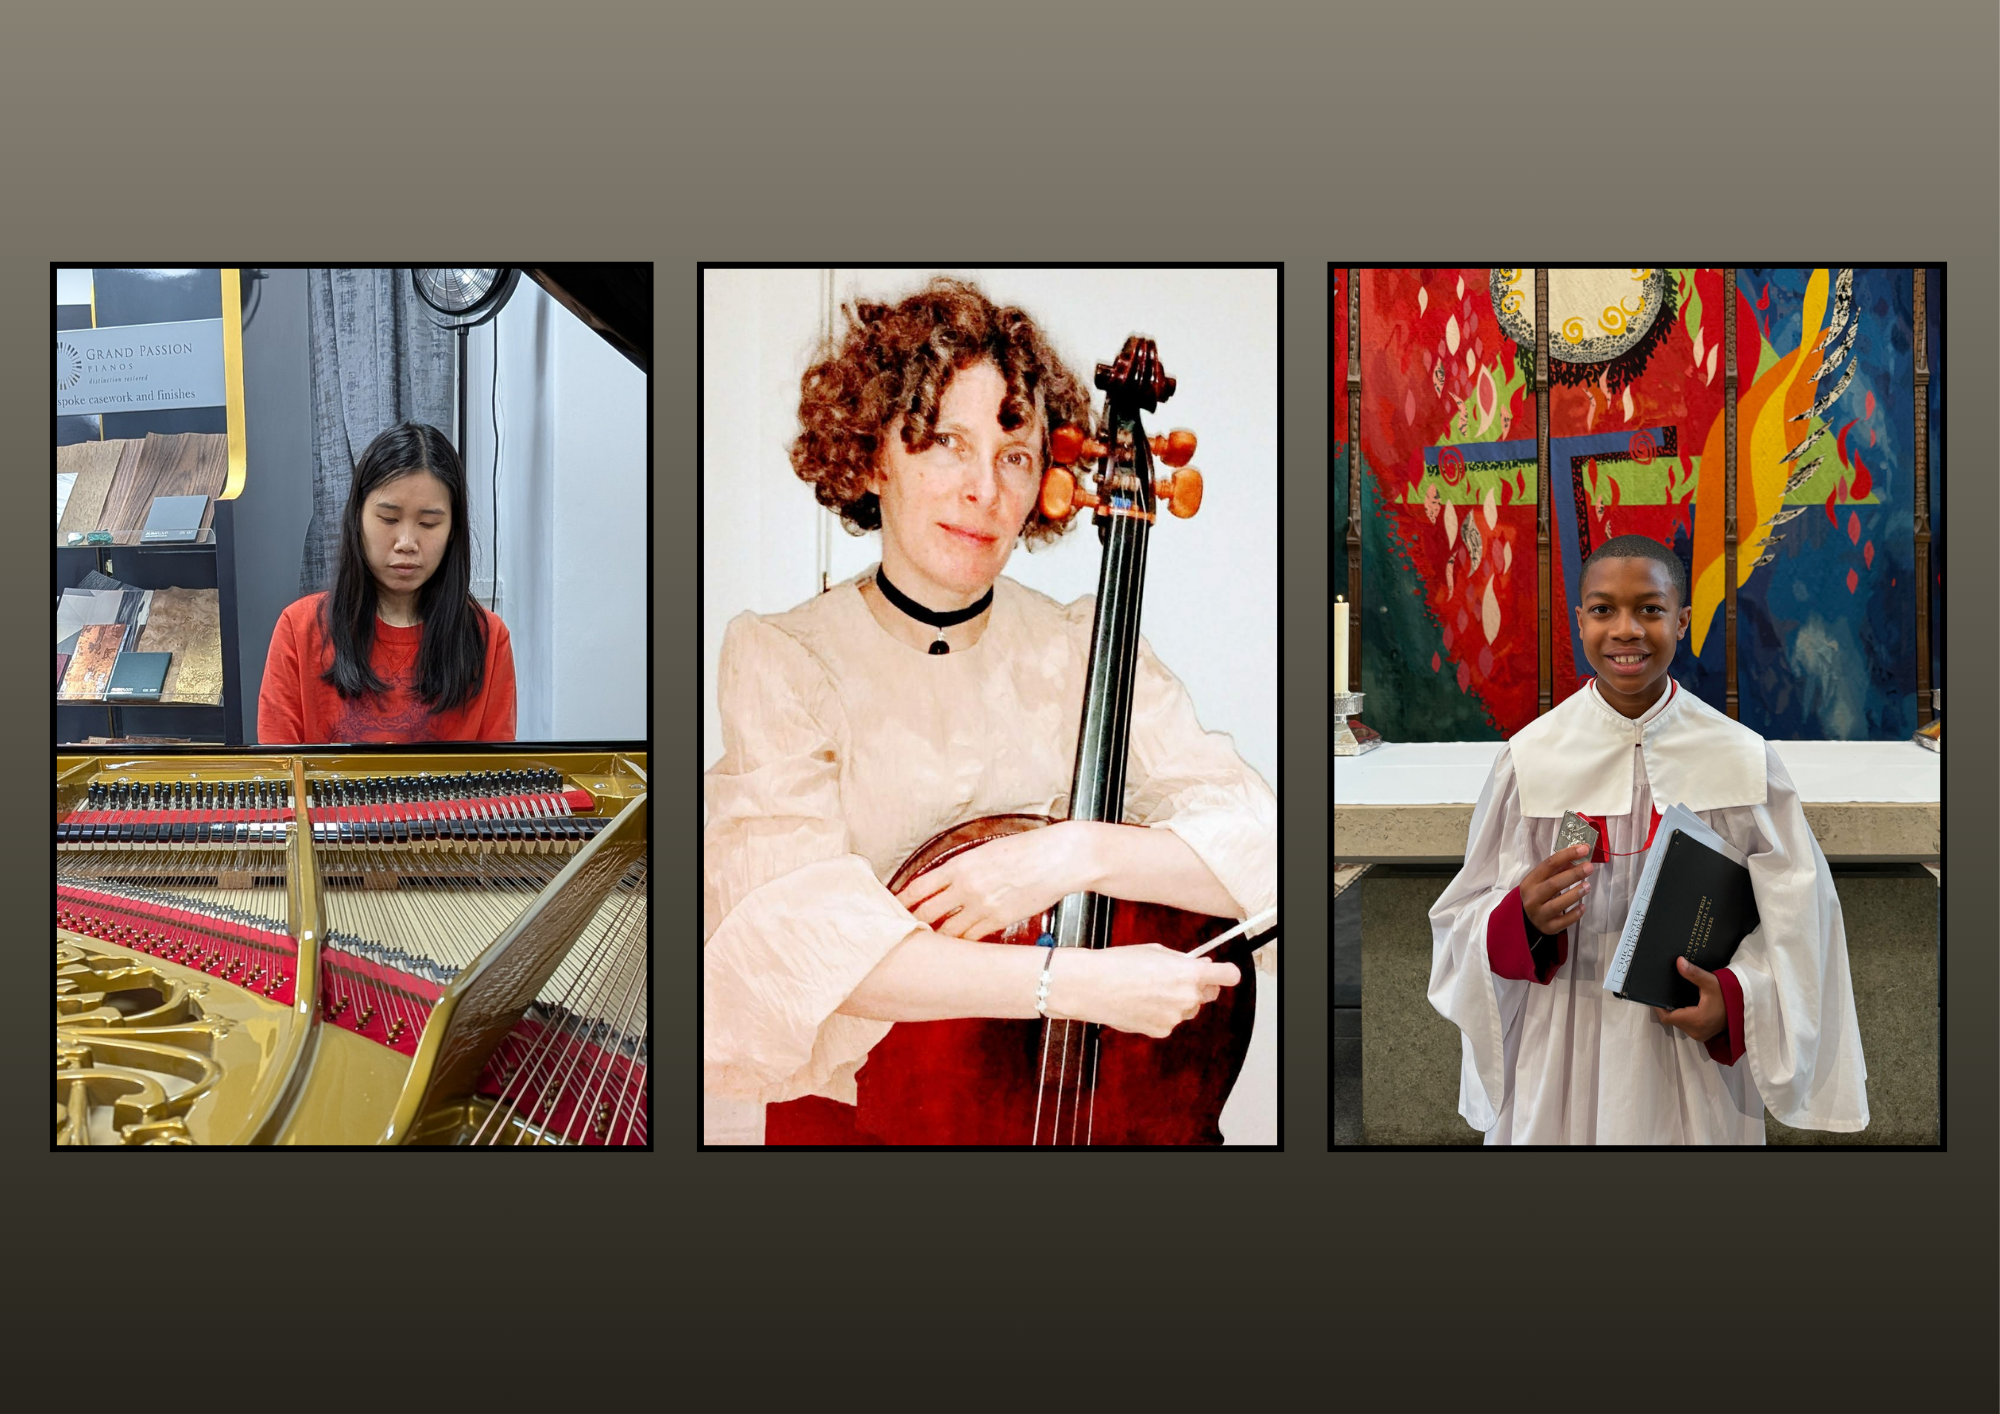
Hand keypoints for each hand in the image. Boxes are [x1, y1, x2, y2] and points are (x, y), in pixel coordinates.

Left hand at [894, 822, 1089, 939]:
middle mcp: (966, 886)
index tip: (891, 909)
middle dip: (912, 925)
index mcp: (960, 864)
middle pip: (926, 913)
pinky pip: (972, 939)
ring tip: (925, 947)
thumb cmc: (1028, 850)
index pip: (919, 887)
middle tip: (900, 935)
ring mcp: (982, 905)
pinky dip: (962, 944)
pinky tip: (956, 949)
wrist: (1059, 857)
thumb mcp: (988, 851)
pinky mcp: (999, 920)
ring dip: (936, 939)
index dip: (902, 902)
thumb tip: (949, 881)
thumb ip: (965, 867)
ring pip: (947, 931)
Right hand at [1052, 943, 1240, 1038]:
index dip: (1225, 973)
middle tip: (1175, 977)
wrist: (1090, 986)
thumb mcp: (1156, 951)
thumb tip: (1198, 966)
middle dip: (1198, 986)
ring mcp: (1175, 1017)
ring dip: (1177, 1001)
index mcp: (1189, 973)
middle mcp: (1187, 997)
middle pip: (1209, 994)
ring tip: (1149, 990)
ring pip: (1188, 1009)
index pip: (1228, 976)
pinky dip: (1160, 1013)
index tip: (1221, 972)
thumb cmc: (1118, 963)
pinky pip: (1170, 1021)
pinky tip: (1140, 1002)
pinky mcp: (1161, 1031)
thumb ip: (1183, 961)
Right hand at [1519, 843, 1594, 935]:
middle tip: (1589, 868)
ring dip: (1575, 894)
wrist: (1526, 918)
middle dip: (1574, 874)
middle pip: (1554, 884)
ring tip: (1587, 886)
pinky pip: (1563, 921)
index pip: (1549, 864)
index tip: (1584, 849)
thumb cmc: (1538, 894)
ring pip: (1558, 904)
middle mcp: (1532, 897)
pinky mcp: (1548, 927)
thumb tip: (1580, 857)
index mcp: (1530, 881)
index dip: (1567, 855)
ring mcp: (1539, 914)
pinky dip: (1575, 914)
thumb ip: (1559, 869)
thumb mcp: (1543, 879)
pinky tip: (1583, 907)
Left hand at [1653, 957, 1726, 1042]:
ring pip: (1679, 1023)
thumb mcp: (1711, 983)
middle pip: (1672, 1020)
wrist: (1746, 1009)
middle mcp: (1696, 1031)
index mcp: (1696, 1020)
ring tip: (1673, 996)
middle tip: (1663, 992)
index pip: (1667, 1017)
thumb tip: (1678, 962)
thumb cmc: (1729, 997)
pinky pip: (1687, 1026)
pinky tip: (1684, 1004)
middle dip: (1667, 1007)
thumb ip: (1694, 974)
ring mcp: (1700, 1035)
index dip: (1659, 1006)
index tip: (1655, 994)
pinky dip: (1684, 1016)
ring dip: (1676, 1012)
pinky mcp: (1703, 1034)